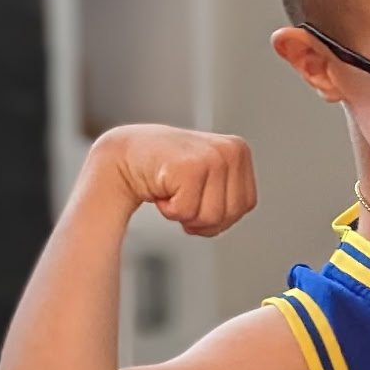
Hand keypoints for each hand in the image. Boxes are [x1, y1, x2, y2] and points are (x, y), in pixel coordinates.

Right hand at [91, 124, 256, 236]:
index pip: (244, 205)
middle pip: (229, 215)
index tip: (196, 197)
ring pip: (210, 217)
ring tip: (172, 188)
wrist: (125, 155)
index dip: (218, 215)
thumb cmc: (166, 172)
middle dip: (201, 217)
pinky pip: (186, 212)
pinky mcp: (191, 167)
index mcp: (239, 152)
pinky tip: (162, 186)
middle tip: (180, 194)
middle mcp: (230, 150)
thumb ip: (228, 196)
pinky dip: (169, 209)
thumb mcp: (209, 179)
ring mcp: (212, 157)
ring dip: (184, 213)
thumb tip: (232, 219)